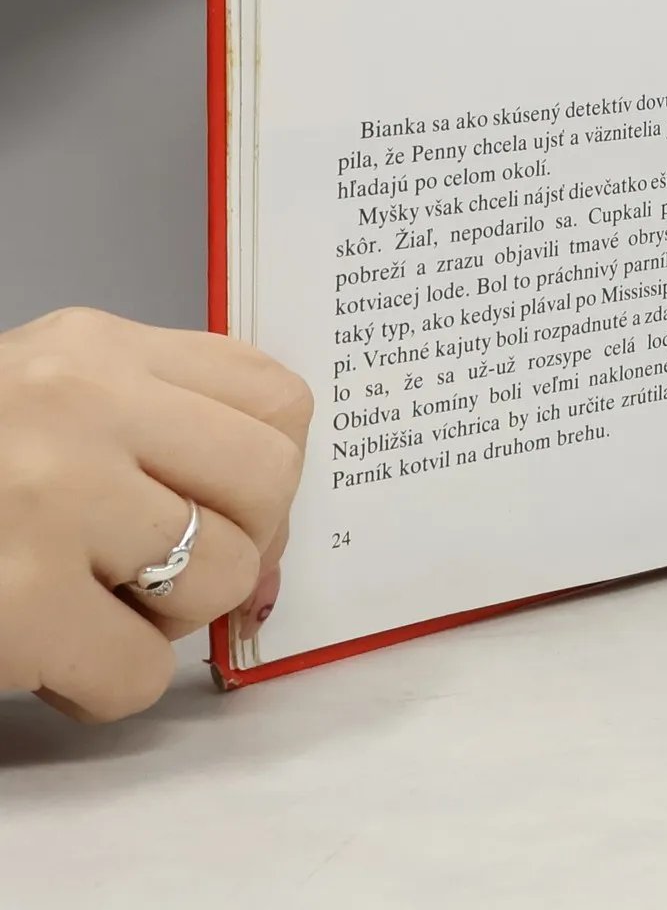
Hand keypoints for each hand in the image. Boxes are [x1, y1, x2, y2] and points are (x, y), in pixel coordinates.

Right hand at [0, 309, 311, 721]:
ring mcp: (49, 503)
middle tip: (172, 570)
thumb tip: (271, 527)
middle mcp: (81, 407)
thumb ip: (153, 424)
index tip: (239, 509)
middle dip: (242, 543)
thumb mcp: (47, 395)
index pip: (277, 399)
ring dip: (170, 618)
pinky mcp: (15, 605)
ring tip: (97, 606)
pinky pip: (142, 671)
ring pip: (222, 578)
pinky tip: (54, 653)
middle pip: (269, 483)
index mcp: (94, 348)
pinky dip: (108, 683)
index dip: (273, 472)